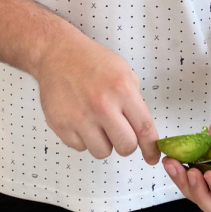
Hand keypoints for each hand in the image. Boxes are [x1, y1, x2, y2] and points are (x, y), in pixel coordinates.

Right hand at [35, 25, 158, 162]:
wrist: (58, 54)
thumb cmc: (92, 61)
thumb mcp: (123, 72)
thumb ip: (134, 100)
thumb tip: (143, 130)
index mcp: (122, 90)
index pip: (144, 128)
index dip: (151, 148)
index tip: (152, 157)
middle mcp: (102, 105)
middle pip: (125, 146)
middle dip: (126, 143)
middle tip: (120, 133)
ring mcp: (80, 117)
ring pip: (102, 152)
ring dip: (103, 142)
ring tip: (97, 123)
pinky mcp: (61, 125)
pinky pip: (80, 147)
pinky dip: (83, 139)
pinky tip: (81, 120)